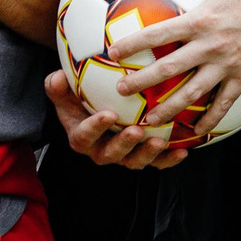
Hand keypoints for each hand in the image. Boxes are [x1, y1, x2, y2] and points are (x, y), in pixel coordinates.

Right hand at [44, 70, 184, 170]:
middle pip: (110, 154)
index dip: (94, 128)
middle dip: (124, 145)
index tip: (108, 114)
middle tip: (136, 130)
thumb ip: (57, 85)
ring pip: (134, 161)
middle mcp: (101, 149)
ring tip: (160, 141)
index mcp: (81, 136)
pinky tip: (182, 150)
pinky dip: (169, 159)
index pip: (83, 136)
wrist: (97, 102)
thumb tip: (58, 78)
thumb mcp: (64, 88)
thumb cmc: (79, 93)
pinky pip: (156, 162)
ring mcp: (123, 155)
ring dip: (147, 154)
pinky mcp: (142, 155)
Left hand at [110, 0, 240, 137]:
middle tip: (120, 90)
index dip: (133, 44)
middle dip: (141, 82)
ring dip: (169, 109)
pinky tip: (197, 131)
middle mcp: (212, 46)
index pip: (159, 34)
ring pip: (193, 93)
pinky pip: (224, 102)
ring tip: (149, 122)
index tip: (113, 52)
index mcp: (202, 20)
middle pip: (169, 69)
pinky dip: (210, 118)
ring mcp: (228, 64)